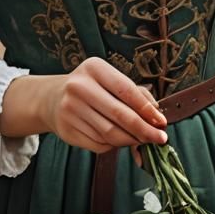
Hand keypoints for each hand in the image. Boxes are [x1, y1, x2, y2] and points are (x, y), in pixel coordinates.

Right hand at [40, 57, 167, 155]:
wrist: (53, 99)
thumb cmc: (91, 87)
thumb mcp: (110, 79)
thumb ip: (135, 92)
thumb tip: (156, 113)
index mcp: (94, 68)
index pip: (126, 90)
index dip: (146, 108)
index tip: (161, 122)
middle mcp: (79, 87)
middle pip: (119, 115)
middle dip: (144, 130)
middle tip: (159, 138)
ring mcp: (70, 110)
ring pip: (110, 133)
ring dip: (131, 140)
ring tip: (142, 140)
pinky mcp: (66, 130)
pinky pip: (98, 144)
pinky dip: (114, 145)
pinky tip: (120, 140)